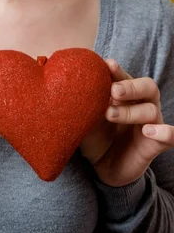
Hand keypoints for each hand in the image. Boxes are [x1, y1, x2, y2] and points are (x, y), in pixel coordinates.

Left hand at [80, 59, 173, 186]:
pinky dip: (165, 131)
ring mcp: (151, 123)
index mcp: (125, 94)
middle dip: (130, 86)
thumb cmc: (95, 137)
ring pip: (151, 110)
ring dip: (130, 111)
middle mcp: (141, 104)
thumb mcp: (85, 119)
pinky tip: (149, 131)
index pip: (125, 77)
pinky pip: (170, 136)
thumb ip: (82, 104)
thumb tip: (68, 88)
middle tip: (113, 91)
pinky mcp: (155, 144)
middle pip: (147, 86)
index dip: (118, 71)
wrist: (102, 168)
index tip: (106, 65)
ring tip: (110, 114)